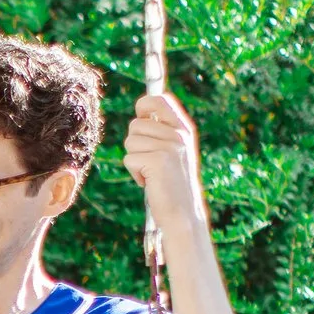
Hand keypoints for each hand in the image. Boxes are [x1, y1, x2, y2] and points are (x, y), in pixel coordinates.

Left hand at [122, 91, 207, 240]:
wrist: (183, 214)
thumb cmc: (173, 184)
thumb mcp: (174, 152)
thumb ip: (162, 131)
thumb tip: (141, 112)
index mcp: (184, 128)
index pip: (159, 99)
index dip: (143, 106)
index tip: (142, 120)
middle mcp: (179, 134)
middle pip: (136, 124)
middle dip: (135, 144)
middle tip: (149, 162)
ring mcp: (170, 147)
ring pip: (130, 142)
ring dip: (135, 161)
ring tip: (151, 173)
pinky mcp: (158, 161)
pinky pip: (129, 158)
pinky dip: (134, 173)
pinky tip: (149, 182)